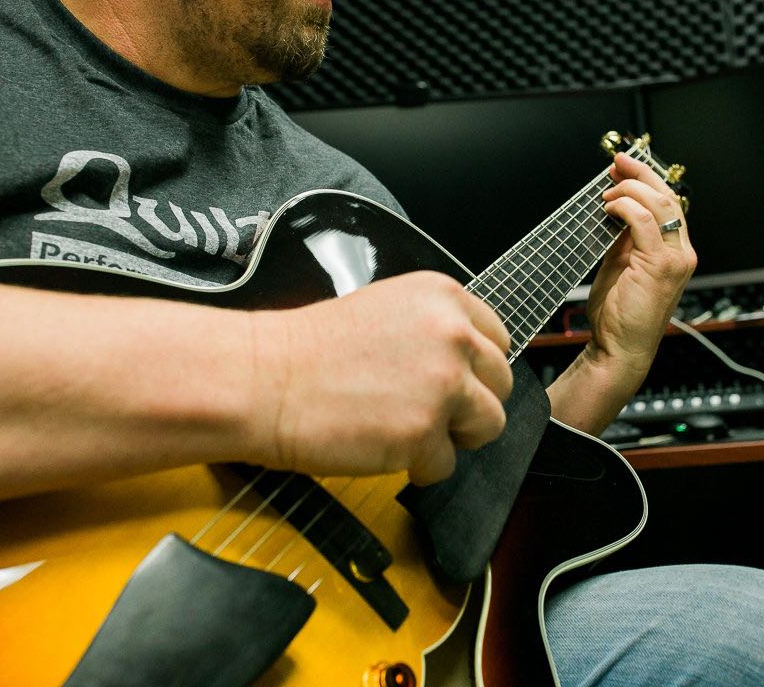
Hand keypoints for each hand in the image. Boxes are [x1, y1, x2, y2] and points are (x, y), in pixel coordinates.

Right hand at [249, 271, 512, 484]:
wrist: (262, 380)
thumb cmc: (309, 350)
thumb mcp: (385, 310)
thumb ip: (434, 330)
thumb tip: (468, 364)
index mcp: (443, 297)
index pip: (499, 338)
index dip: (476, 367)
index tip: (454, 380)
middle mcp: (452, 335)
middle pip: (501, 383)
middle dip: (470, 404)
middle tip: (427, 410)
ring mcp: (443, 384)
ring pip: (489, 424)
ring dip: (454, 436)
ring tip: (409, 430)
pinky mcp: (424, 431)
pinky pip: (447, 464)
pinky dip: (419, 466)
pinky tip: (383, 446)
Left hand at [588, 153, 697, 372]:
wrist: (619, 349)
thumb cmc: (618, 314)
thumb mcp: (620, 265)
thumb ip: (623, 238)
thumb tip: (614, 210)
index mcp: (674, 252)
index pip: (667, 204)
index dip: (645, 180)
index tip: (622, 167)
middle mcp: (681, 253)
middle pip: (667, 197)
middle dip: (640, 175)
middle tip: (616, 163)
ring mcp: (675, 259)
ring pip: (659, 205)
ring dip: (630, 191)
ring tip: (607, 192)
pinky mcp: (661, 266)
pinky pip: (645, 222)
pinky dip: (626, 208)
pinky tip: (609, 209)